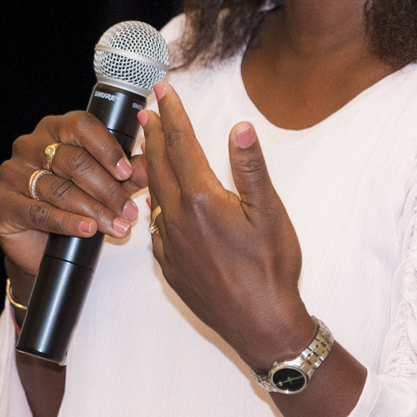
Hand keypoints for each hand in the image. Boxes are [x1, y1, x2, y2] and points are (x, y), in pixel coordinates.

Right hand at [0, 111, 148, 278]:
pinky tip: (88, 230)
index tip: (127, 173)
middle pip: (74, 161)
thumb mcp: (106, 185)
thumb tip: (147, 165)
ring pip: (60, 190)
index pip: (82, 125)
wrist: (39, 244)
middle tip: (129, 210)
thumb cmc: (74, 204)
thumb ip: (128, 173)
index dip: (107, 149)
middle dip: (107, 189)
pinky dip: (68, 223)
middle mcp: (30, 144)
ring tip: (118, 225)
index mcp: (55, 128)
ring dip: (94, 210)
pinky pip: (40, 212)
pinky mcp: (2, 201)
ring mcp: (12, 171)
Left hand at [140, 84, 313, 369]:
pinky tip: (158, 200)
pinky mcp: (170, 265)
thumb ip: (250, 167)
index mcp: (201, 199)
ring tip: (146, 147)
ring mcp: (169, 243)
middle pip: (158, 164)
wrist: (260, 325)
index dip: (172, 114)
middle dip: (152, 133)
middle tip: (145, 109)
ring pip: (153, 194)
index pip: (180, 144)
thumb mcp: (269, 212)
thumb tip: (240, 127)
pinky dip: (154, 202)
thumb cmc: (271, 269)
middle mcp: (177, 218)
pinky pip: (154, 224)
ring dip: (149, 165)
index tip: (162, 90)